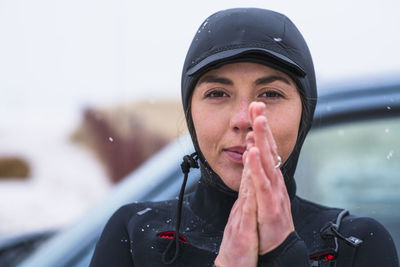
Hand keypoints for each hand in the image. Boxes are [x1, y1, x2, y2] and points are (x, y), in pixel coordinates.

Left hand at [215, 102, 293, 265]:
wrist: (276, 246)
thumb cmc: (268, 218)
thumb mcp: (261, 190)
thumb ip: (256, 169)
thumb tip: (251, 147)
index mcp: (270, 176)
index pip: (266, 147)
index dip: (261, 127)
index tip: (256, 107)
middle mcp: (275, 180)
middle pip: (269, 149)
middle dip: (263, 126)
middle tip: (258, 104)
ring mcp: (274, 192)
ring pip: (268, 162)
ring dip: (263, 140)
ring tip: (258, 121)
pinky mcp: (270, 206)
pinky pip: (262, 185)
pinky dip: (257, 168)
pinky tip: (253, 154)